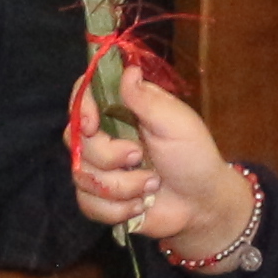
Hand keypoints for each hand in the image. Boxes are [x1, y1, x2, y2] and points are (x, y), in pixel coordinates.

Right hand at [69, 68, 254, 263]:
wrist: (201, 205)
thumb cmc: (194, 157)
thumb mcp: (176, 123)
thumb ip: (146, 99)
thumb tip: (128, 69)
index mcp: (123, 110)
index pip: (84, 96)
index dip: (80, 108)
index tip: (92, 125)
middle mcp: (106, 136)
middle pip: (76, 139)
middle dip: (108, 155)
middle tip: (139, 157)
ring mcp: (100, 168)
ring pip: (81, 175)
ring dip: (121, 185)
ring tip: (152, 184)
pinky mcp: (100, 199)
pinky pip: (88, 203)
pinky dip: (117, 208)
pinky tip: (140, 205)